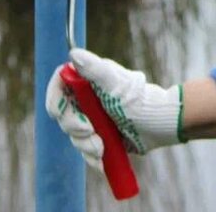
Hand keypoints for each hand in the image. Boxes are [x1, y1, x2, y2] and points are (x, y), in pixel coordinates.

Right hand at [44, 47, 183, 172]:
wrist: (160, 124)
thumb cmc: (141, 100)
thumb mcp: (116, 85)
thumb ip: (95, 70)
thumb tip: (73, 54)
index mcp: (89, 81)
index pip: (60, 84)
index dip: (54, 98)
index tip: (59, 112)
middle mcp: (88, 98)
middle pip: (63, 114)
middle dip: (74, 127)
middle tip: (91, 132)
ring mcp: (93, 118)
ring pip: (74, 135)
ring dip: (86, 145)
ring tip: (103, 147)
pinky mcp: (100, 136)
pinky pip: (86, 150)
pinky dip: (93, 157)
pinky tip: (102, 161)